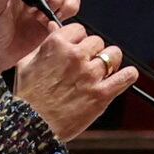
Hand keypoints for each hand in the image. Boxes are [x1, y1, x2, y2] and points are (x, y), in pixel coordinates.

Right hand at [15, 21, 136, 139]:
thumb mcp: (26, 63)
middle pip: (97, 42)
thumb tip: (54, 26)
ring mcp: (90, 74)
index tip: (78, 49)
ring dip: (110, 62)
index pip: (80, 30)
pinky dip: (128, 76)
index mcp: (57, 45)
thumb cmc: (26, 97)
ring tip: (104, 72)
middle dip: (93, 53)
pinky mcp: (101, 94)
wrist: (30, 127)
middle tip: (87, 66)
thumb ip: (45, 43)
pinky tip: (125, 77)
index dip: (79, 41)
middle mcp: (75, 56)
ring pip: (113, 55)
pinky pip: (126, 76)